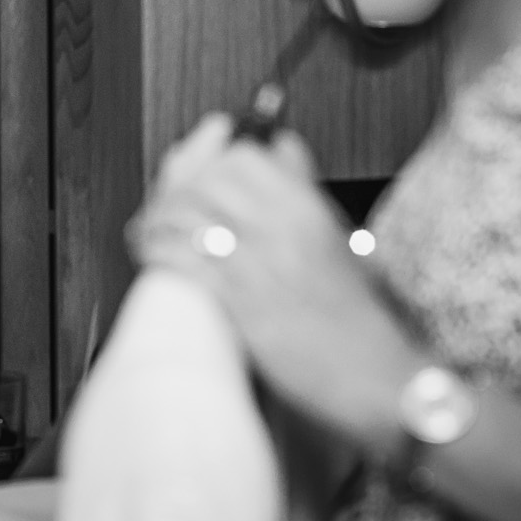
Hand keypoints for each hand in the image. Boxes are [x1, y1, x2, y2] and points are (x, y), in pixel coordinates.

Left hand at [127, 115, 424, 454]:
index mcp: (307, 208)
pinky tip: (151, 254)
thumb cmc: (356, 312)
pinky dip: (159, 251)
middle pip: (207, 182)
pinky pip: (184, 260)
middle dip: (176, 189)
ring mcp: (259, 263)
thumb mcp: (340, 237)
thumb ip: (306, 190)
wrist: (373, 373)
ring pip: (189, 217)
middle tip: (162, 201)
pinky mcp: (241, 302)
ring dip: (158, 219)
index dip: (211, 160)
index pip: (243, 158)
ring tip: (147, 227)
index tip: (196, 168)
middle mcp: (281, 228)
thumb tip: (282, 146)